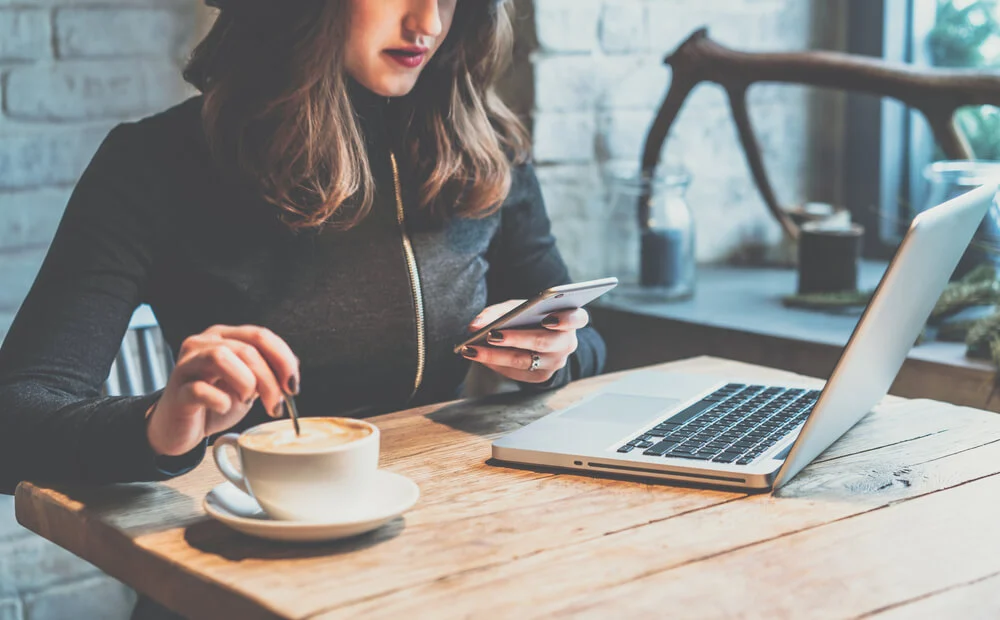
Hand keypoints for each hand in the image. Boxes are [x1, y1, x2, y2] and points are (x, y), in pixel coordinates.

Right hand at [146, 325, 299, 456]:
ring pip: (221, 357)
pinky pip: (200, 389)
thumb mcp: (247, 384)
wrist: (178, 428)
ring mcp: (186, 365)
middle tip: (277, 405)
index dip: (283, 359)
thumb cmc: (214, 402)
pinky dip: (220, 400)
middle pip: (246, 349)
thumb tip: (292, 369)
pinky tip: (223, 407)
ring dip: (245, 382)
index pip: (260, 335)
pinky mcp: (176, 391)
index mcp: (223, 336)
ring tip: (246, 400)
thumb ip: (266, 371)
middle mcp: (202, 343)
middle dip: (269, 379)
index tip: (293, 386)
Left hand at [461, 299, 588, 383]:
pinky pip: (517, 373)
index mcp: (571, 319)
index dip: (565, 319)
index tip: (547, 319)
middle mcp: (568, 343)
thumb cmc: (529, 316)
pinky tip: (478, 357)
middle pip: (543, 342)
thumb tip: (475, 325)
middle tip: (491, 335)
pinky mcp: (542, 376)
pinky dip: (496, 364)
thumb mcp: (518, 307)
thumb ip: (499, 312)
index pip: (579, 318)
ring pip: (525, 360)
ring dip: (495, 355)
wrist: (536, 336)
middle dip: (516, 338)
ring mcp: (556, 362)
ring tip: (472, 349)